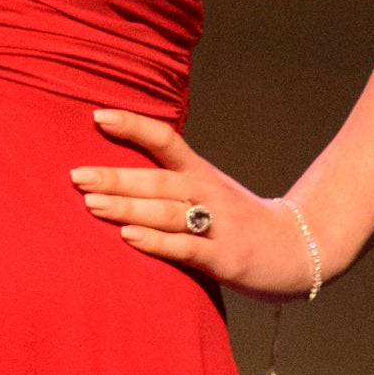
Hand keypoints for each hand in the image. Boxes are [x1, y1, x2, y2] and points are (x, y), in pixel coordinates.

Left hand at [71, 108, 326, 301]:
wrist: (298, 248)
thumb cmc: (238, 220)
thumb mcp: (208, 192)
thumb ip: (170, 183)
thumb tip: (114, 174)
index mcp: (201, 173)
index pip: (165, 140)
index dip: (133, 126)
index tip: (97, 116)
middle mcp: (208, 193)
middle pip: (158, 179)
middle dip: (115, 176)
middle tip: (76, 176)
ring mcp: (218, 225)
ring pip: (167, 212)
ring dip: (128, 207)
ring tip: (92, 204)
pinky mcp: (225, 258)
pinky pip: (186, 247)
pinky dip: (156, 242)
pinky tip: (128, 238)